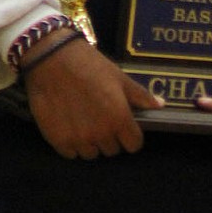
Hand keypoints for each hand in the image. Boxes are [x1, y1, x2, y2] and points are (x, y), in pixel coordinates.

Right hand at [23, 35, 161, 158]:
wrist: (51, 58)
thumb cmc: (89, 65)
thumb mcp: (119, 77)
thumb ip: (140, 96)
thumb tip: (160, 105)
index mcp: (119, 118)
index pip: (133, 145)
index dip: (130, 136)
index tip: (124, 128)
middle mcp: (100, 133)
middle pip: (112, 150)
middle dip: (110, 138)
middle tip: (100, 120)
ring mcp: (78, 139)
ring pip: (92, 154)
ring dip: (90, 143)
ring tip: (83, 123)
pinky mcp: (58, 140)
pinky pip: (71, 153)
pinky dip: (71, 144)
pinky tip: (68, 127)